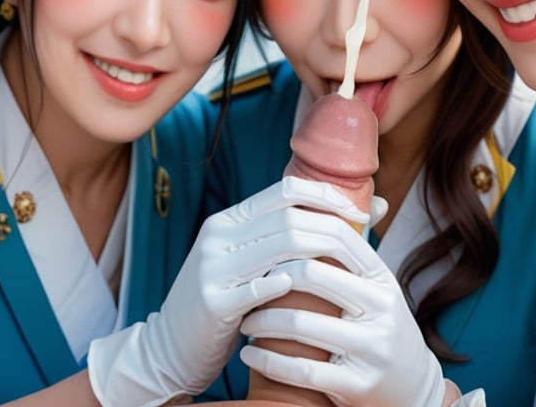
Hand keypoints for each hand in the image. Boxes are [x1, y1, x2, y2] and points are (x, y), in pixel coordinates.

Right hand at [86, 177, 375, 406]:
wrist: (171, 346)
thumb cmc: (224, 303)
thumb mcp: (246, 262)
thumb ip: (286, 239)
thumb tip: (358, 211)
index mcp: (229, 220)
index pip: (284, 189)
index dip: (326, 194)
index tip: (360, 209)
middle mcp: (218, 236)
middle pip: (287, 218)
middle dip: (333, 226)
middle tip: (364, 239)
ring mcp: (211, 267)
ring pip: (278, 247)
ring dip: (319, 255)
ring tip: (347, 265)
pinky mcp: (210, 302)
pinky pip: (257, 289)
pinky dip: (285, 285)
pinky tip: (306, 289)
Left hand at [239, 244, 447, 406]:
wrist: (412, 386)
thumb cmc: (377, 325)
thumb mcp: (373, 286)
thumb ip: (348, 250)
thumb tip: (322, 193)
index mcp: (381, 278)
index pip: (337, 236)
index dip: (294, 233)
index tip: (264, 242)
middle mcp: (383, 308)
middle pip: (313, 275)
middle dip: (269, 279)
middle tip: (245, 284)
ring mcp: (374, 348)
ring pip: (302, 325)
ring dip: (262, 322)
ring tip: (244, 321)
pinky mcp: (359, 384)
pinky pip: (302, 370)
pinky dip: (268, 360)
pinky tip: (248, 354)